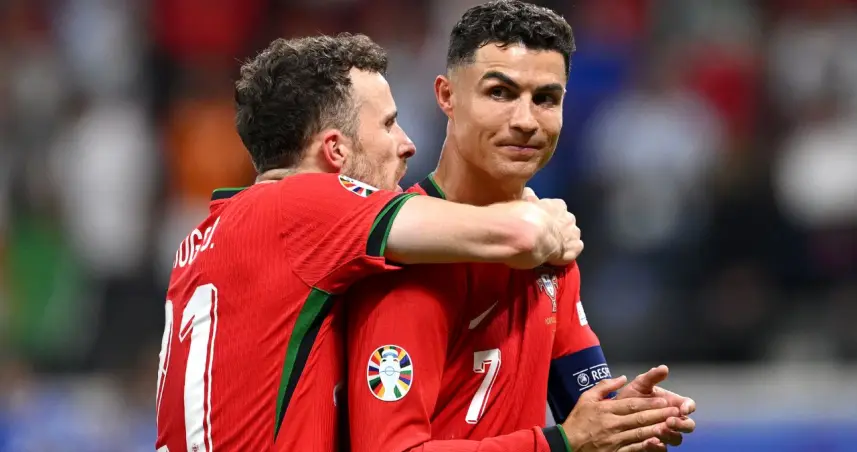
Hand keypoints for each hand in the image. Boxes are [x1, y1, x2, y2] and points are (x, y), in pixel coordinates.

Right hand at [522, 187, 582, 264]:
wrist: (527, 234)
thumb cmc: (522, 216)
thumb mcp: (523, 201)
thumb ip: (529, 197)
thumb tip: (529, 192)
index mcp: (557, 205)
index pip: (557, 208)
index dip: (548, 216)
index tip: (540, 221)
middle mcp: (569, 217)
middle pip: (567, 222)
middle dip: (558, 228)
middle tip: (543, 236)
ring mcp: (573, 234)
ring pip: (573, 236)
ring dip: (564, 241)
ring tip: (550, 248)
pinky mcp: (573, 249)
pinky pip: (575, 250)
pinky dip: (568, 253)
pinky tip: (558, 256)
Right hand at [560, 376, 680, 451]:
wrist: (566, 444)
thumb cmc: (577, 420)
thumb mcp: (586, 398)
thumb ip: (605, 386)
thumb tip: (622, 378)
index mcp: (605, 409)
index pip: (631, 405)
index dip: (649, 402)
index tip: (664, 399)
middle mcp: (611, 423)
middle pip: (639, 418)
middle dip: (659, 414)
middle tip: (675, 411)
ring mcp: (614, 439)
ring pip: (639, 433)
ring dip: (656, 429)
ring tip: (671, 425)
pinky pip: (633, 449)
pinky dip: (645, 446)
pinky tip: (657, 442)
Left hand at [615, 365, 696, 446]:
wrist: (613, 413)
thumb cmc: (630, 398)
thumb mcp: (639, 385)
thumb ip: (651, 377)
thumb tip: (663, 368)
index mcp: (672, 404)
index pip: (688, 406)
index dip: (688, 407)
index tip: (682, 408)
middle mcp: (672, 420)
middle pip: (688, 425)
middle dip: (681, 424)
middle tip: (669, 421)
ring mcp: (665, 433)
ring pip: (676, 438)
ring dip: (670, 434)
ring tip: (658, 430)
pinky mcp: (655, 445)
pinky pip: (661, 449)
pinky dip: (657, 446)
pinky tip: (650, 441)